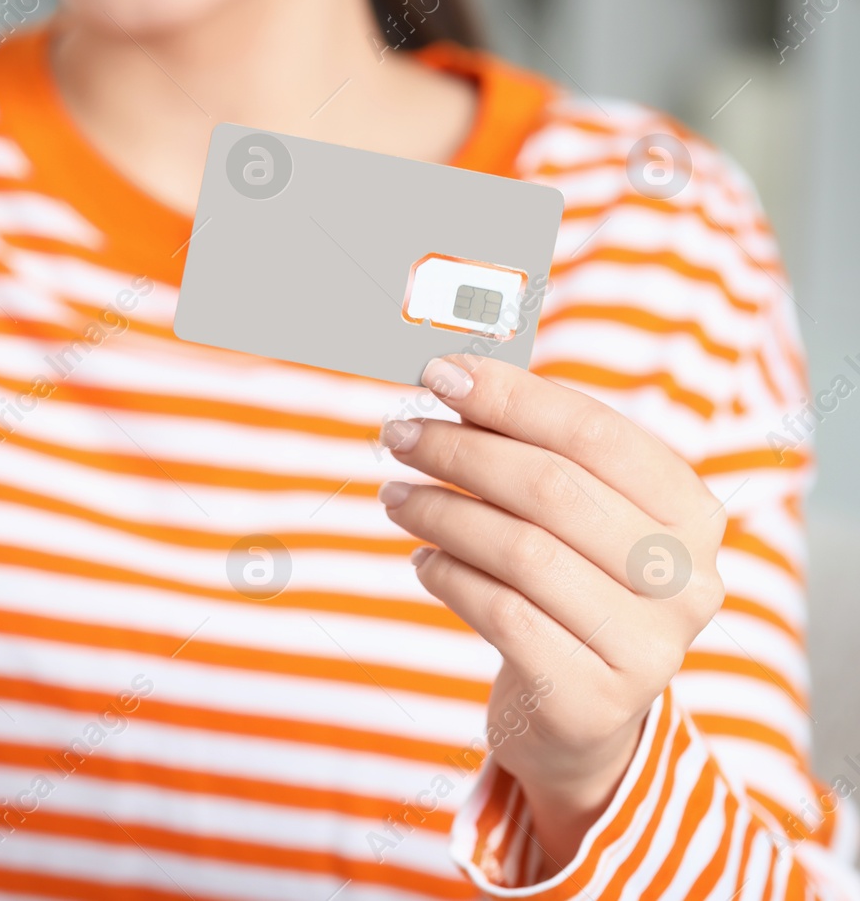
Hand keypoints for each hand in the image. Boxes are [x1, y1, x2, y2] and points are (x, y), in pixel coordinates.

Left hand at [377, 355, 727, 871]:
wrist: (578, 716)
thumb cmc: (566, 587)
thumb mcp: (568, 516)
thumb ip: (530, 449)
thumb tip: (454, 377)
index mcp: (692, 513)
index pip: (596, 432)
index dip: (512, 396)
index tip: (439, 373)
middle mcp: (689, 580)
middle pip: (553, 488)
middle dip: (461, 449)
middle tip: (399, 433)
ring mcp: (649, 647)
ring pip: (522, 551)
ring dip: (442, 511)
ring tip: (396, 496)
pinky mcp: (592, 700)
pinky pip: (500, 614)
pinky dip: (448, 575)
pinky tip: (424, 560)